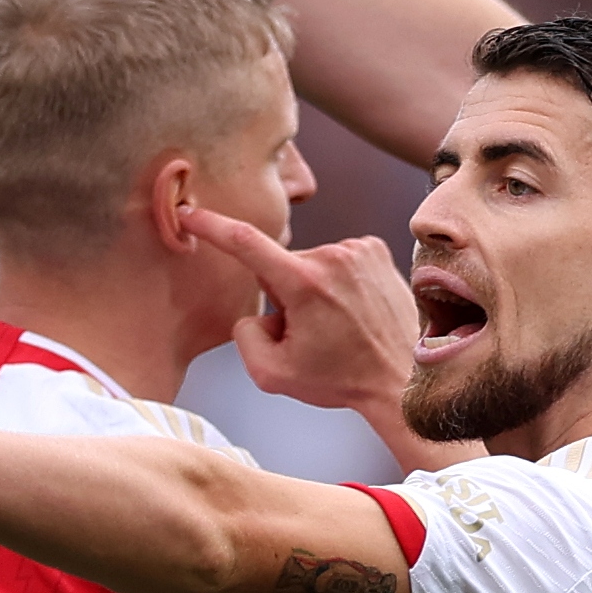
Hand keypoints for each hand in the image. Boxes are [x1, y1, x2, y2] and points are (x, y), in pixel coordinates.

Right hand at [186, 210, 481, 471]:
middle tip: (311, 332)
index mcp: (303, 283)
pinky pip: (335, 259)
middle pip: (280, 267)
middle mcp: (331, 257)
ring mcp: (357, 249)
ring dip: (312, 289)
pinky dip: (336, 281)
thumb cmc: (341, 379)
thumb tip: (255, 311)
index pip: (245, 243)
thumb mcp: (272, 374)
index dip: (211, 226)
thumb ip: (243, 337)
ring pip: (309, 263)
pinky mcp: (375, 248)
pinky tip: (353, 308)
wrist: (403, 377)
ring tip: (338, 324)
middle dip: (283, 295)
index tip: (188, 213)